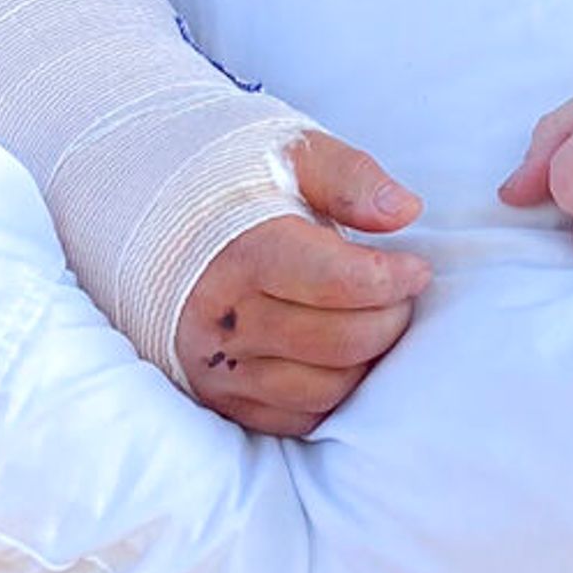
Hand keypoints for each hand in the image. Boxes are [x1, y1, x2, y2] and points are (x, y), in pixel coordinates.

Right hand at [173, 129, 430, 437]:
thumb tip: (406, 210)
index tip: (418, 268)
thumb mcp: (293, 154)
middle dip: (389, 320)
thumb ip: (352, 178)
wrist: (155, 216)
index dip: (392, 279)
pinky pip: (295, 418)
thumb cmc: (237, 183)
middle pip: (337, 341)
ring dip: (366, 361)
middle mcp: (222, 318)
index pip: (337, 282)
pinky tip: (343, 355)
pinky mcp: (218, 398)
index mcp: (242, 251)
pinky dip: (333, 393)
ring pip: (322, 388)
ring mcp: (215, 366)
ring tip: (375, 321)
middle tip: (402, 295)